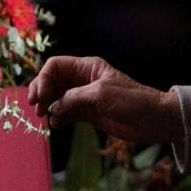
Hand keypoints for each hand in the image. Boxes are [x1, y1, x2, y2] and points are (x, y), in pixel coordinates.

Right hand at [27, 55, 183, 142]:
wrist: (154, 120)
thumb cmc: (132, 101)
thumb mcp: (100, 94)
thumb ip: (73, 98)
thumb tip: (53, 108)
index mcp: (88, 67)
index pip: (56, 66)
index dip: (43, 79)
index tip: (39, 97)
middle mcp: (83, 80)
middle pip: (52, 81)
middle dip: (41, 92)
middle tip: (37, 108)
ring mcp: (85, 97)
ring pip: (56, 98)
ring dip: (48, 106)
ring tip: (44, 117)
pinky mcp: (88, 113)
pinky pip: (65, 113)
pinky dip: (58, 118)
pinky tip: (57, 124)